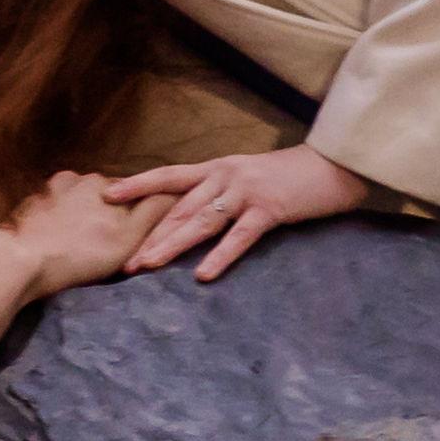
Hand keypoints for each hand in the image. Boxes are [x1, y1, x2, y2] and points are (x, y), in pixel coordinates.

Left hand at [0, 165, 158, 298]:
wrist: (21, 260)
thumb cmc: (81, 253)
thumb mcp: (128, 236)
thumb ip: (152, 211)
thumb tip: (174, 192)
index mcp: (108, 184)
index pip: (135, 193)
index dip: (140, 212)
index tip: (137, 231)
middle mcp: (81, 178)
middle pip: (105, 195)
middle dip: (110, 213)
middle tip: (107, 242)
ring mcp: (51, 190)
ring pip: (77, 200)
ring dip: (82, 215)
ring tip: (79, 242)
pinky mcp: (29, 204)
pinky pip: (52, 209)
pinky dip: (57, 220)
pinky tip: (56, 237)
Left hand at [100, 141, 376, 285]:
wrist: (333, 165)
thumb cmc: (290, 176)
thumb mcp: (248, 177)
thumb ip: (221, 192)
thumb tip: (192, 214)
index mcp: (218, 168)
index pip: (169, 176)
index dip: (137, 185)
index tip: (106, 195)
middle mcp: (226, 176)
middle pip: (178, 208)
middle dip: (148, 235)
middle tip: (122, 261)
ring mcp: (246, 192)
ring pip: (200, 221)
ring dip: (171, 245)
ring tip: (146, 266)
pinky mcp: (270, 209)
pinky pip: (240, 236)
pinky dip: (221, 256)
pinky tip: (204, 275)